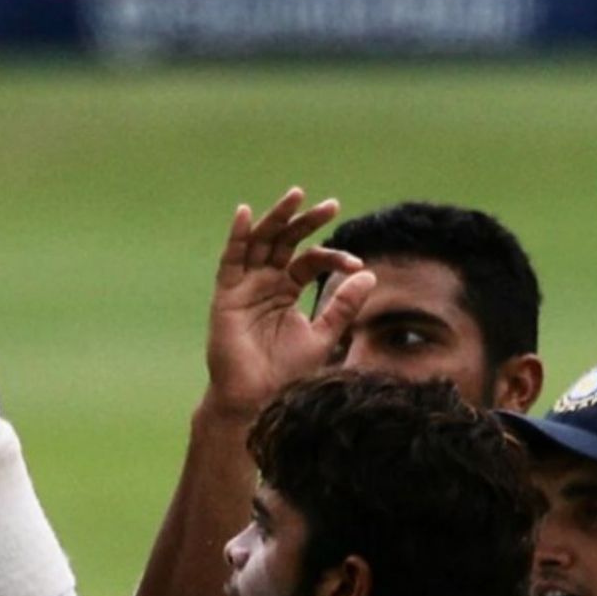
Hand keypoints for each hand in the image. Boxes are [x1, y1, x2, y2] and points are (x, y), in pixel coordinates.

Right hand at [203, 187, 374, 419]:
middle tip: (331, 205)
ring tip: (296, 196)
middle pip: (285, 242)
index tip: (355, 265)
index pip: (310, 260)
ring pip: (260, 243)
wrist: (256, 398)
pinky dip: (237, 237)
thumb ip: (343, 306)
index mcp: (286, 290)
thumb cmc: (285, 373)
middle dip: (306, 222)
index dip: (332, 257)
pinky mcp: (226, 296)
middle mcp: (265, 283)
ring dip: (276, 218)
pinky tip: (246, 213)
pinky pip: (230, 260)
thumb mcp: (323, 335)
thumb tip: (370, 274)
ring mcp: (244, 287)